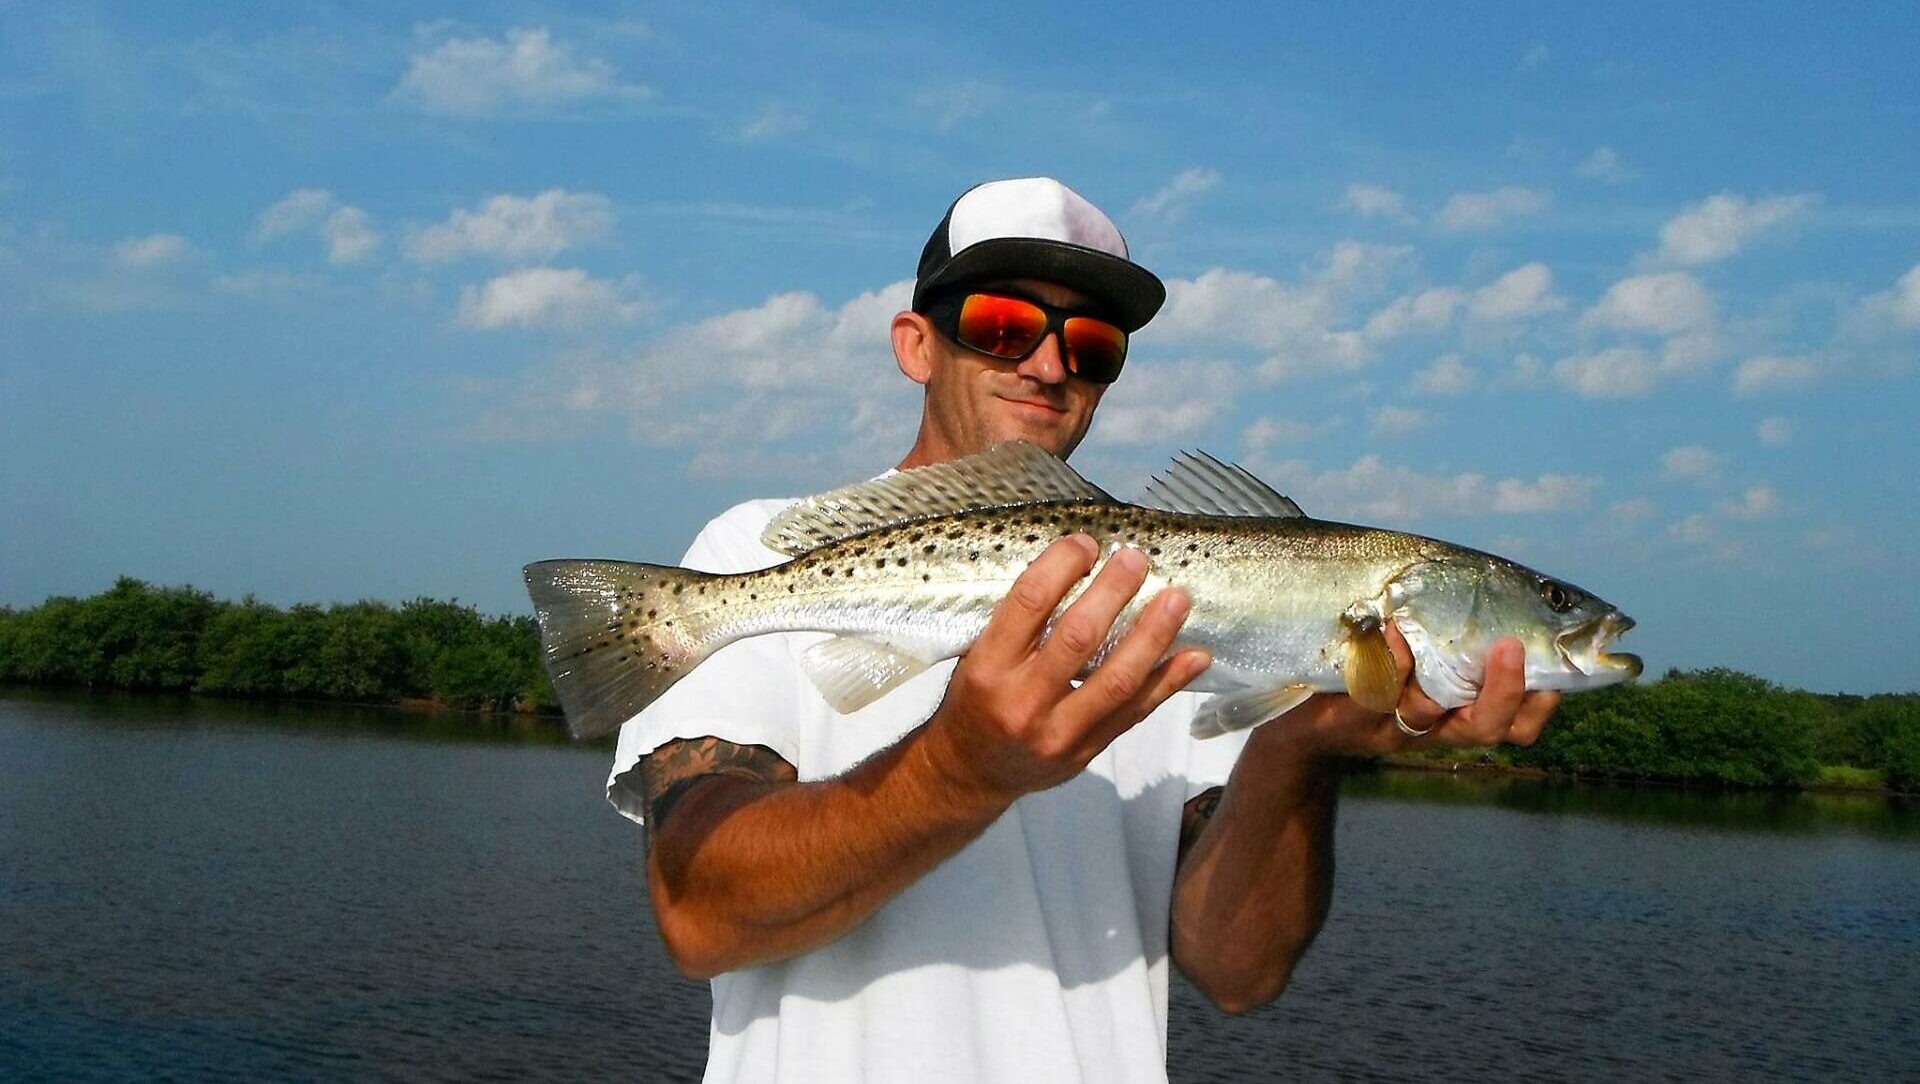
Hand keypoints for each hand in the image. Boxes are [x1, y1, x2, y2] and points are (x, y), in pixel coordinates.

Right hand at [923, 534, 1211, 802]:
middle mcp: (1022, 701)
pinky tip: (1195, 655)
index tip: (1086, 544)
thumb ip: (1019, 624)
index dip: (1062, 566)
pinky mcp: (1086, 751)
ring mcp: (1058, 732)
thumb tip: (1079, 570)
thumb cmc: (975, 701)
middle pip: (1078, 637)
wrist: (971, 772)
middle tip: (1136, 560)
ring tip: (1177, 599)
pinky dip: (1169, 681)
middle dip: (1113, 592)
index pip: (1028, 604)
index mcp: (988, 667)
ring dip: (1153, 634)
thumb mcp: (977, 657)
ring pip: (1117, 679)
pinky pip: (1135, 712)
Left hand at [1271, 624, 1560, 758]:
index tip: (1566, 663)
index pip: (1520, 719)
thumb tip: (1525, 586)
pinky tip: (1388, 631)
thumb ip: (1465, 622)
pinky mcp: (1347, 718)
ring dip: (1432, 670)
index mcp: (1462, 709)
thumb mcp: (1423, 641)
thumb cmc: (1371, 665)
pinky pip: (1369, 695)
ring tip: (1434, 629)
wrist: (1297, 719)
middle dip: (1506, 691)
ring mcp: (1389, 723)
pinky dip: (1382, 661)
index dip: (1547, 699)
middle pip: (1485, 727)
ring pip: (1426, 711)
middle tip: (1510, 647)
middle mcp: (1433, 723)